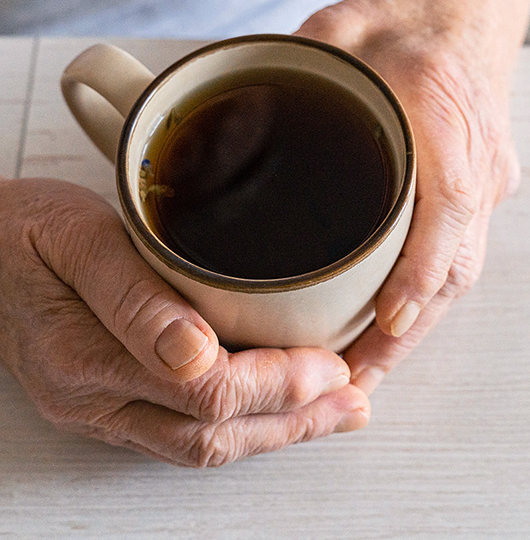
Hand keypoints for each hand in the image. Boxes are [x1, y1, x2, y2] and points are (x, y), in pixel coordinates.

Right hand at [0, 178, 368, 465]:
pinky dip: (237, 425)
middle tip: (350, 399)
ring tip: (331, 414)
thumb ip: (130, 296)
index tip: (329, 364)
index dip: (276, 384)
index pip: (202, 392)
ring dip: (272, 433)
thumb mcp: (77, 238)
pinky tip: (271, 410)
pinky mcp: (104, 403)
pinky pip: (179, 432)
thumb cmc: (26, 231)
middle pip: (209, 433)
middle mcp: (90, 399)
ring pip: (198, 444)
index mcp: (83, 356)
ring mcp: (95, 409)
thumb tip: (194, 352)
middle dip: (291, 421)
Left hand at [296, 0, 521, 392]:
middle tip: (352, 376)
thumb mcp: (339, 26)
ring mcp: (488, 175)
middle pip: (457, 263)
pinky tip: (394, 319)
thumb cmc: (409, 11)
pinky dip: (426, 294)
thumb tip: (226, 119)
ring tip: (365, 367)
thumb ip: (289, 69)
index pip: (448, 207)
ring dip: (418, 323)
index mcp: (442, 112)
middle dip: (408, 330)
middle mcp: (478, 156)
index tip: (386, 324)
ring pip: (461, 269)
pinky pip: (460, 251)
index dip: (419, 274)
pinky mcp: (483, 186)